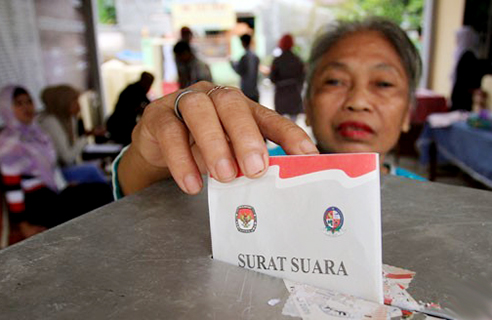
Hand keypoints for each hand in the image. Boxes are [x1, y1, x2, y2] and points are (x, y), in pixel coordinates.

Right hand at [118, 81, 317, 195]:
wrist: (157, 149)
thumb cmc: (200, 150)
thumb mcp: (227, 156)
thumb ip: (245, 163)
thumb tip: (274, 184)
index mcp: (240, 107)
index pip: (268, 117)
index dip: (289, 134)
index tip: (308, 156)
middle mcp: (214, 97)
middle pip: (233, 104)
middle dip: (246, 137)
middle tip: (256, 170)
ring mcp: (184, 101)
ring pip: (200, 111)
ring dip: (215, 144)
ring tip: (225, 177)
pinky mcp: (158, 115)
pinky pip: (170, 132)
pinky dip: (181, 159)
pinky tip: (191, 185)